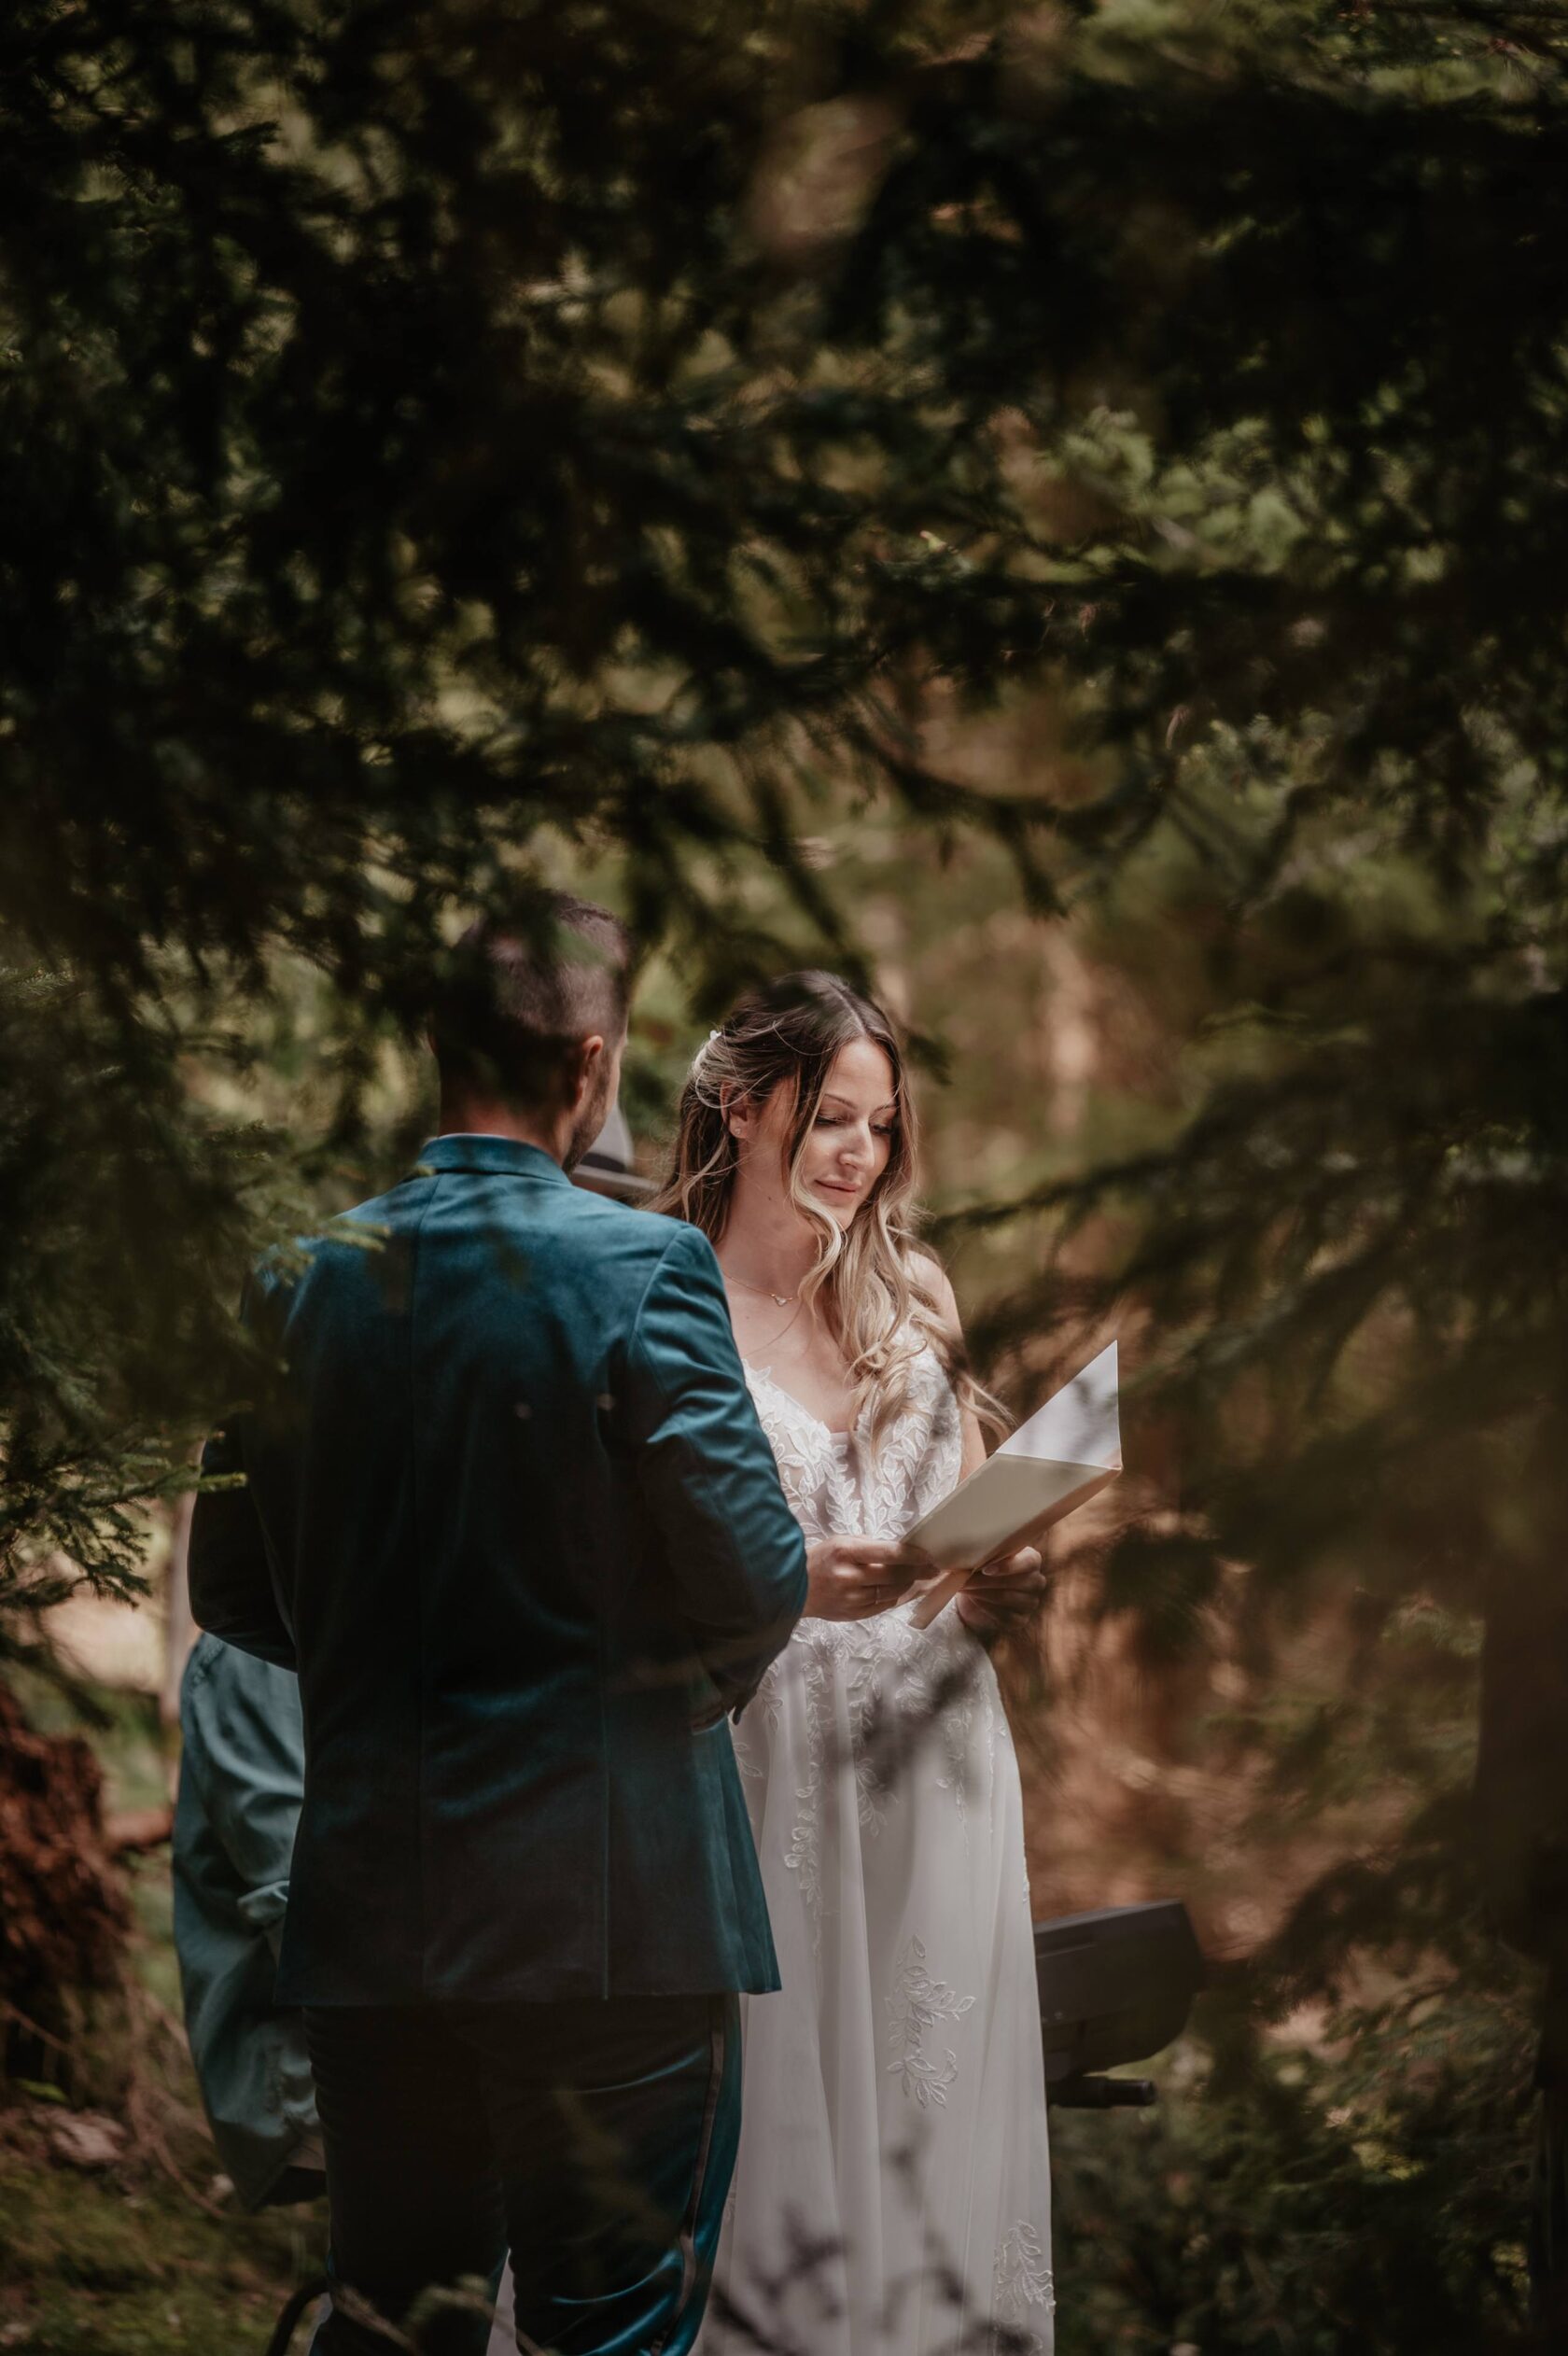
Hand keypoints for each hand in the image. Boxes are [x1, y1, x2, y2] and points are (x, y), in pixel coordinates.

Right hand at [805, 1536, 929, 1621]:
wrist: (792, 1588)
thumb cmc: (819, 1560)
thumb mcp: (840, 1542)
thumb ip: (869, 1546)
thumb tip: (900, 1552)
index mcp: (846, 1552)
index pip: (889, 1553)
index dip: (913, 1555)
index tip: (928, 1555)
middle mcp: (849, 1576)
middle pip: (894, 1575)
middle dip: (918, 1572)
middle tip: (932, 1568)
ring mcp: (851, 1598)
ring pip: (892, 1592)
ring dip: (909, 1585)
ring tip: (919, 1578)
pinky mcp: (852, 1614)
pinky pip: (883, 1606)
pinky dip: (895, 1597)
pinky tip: (902, 1590)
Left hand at [956, 1544, 1046, 1636]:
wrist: (976, 1594)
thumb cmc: (982, 1568)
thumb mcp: (986, 1558)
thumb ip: (987, 1555)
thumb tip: (975, 1555)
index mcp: (1032, 1560)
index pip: (1028, 1562)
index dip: (1007, 1566)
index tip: (985, 1569)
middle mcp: (1036, 1581)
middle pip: (1014, 1582)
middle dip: (986, 1580)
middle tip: (965, 1579)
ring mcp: (1031, 1602)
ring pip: (1007, 1598)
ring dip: (982, 1592)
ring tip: (964, 1587)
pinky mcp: (1021, 1620)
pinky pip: (1004, 1615)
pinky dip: (986, 1607)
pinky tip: (974, 1600)